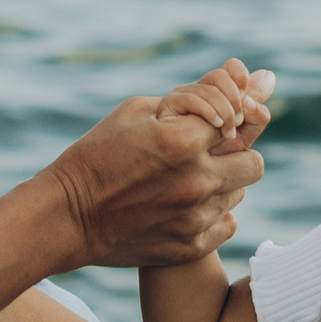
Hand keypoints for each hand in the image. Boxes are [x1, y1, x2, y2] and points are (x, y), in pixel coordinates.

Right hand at [49, 59, 271, 266]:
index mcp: (183, 140)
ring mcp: (196, 219)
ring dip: (221, 182)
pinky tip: (184, 206)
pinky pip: (227, 224)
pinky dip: (212, 214)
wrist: (67, 216)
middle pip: (253, 161)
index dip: (229, 116)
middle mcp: (197, 181)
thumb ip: (195, 94)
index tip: (217, 120)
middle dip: (235, 153)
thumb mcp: (138, 110)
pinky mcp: (191, 247)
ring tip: (186, 179)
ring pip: (238, 193)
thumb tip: (248, 74)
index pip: (240, 118)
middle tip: (207, 151)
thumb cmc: (99, 152)